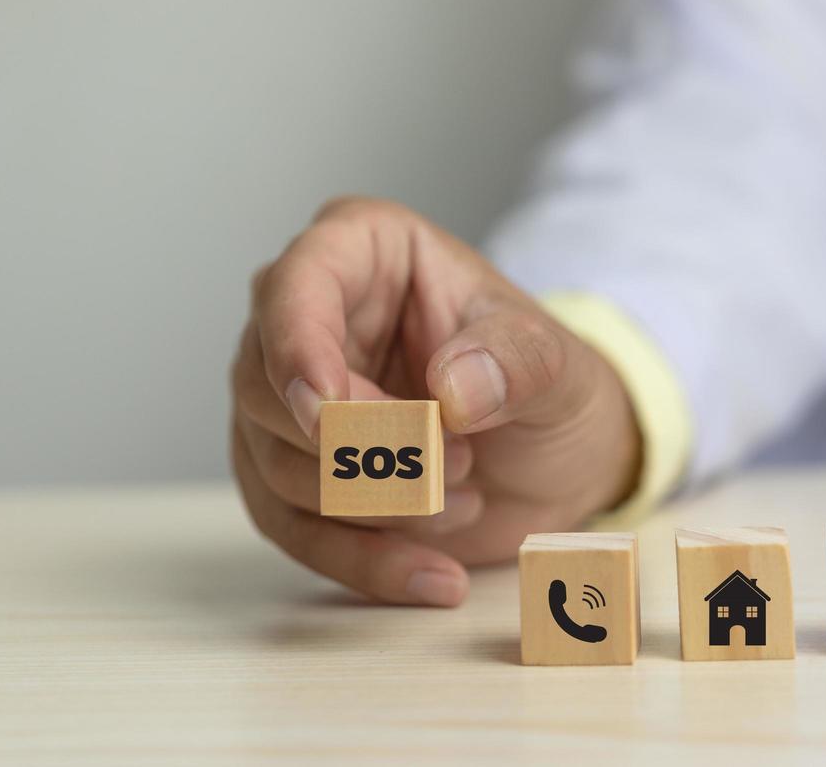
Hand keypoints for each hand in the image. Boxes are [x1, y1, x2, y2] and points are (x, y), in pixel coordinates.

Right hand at [230, 197, 641, 605]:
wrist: (556, 455)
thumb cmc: (545, 382)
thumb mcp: (556, 360)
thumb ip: (515, 361)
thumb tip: (454, 389)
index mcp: (363, 249)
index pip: (298, 283)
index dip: (299, 346)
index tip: (329, 412)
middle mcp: (307, 315)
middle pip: (268, 386)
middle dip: (362, 446)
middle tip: (457, 461)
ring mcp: (288, 397)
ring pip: (276, 463)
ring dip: (376, 502)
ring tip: (464, 492)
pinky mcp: (291, 474)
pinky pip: (291, 529)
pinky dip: (361, 561)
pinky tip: (431, 576)